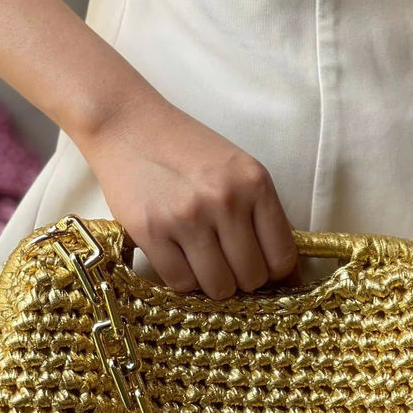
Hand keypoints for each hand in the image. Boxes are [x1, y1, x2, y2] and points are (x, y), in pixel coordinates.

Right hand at [78, 88, 297, 298]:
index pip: (282, 258)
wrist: (126, 125)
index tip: (260, 269)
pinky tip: (178, 258)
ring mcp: (187, 218)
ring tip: (202, 262)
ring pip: (219, 287)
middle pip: (252, 278)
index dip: (274, 274)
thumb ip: (261, 214)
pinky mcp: (151, 232)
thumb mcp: (237, 170)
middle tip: (227, 265)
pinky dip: (183, 280)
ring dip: (213, 284)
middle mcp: (225, 201)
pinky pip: (181, 284)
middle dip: (242, 280)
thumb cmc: (186, 150)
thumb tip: (286, 274)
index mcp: (254, 183)